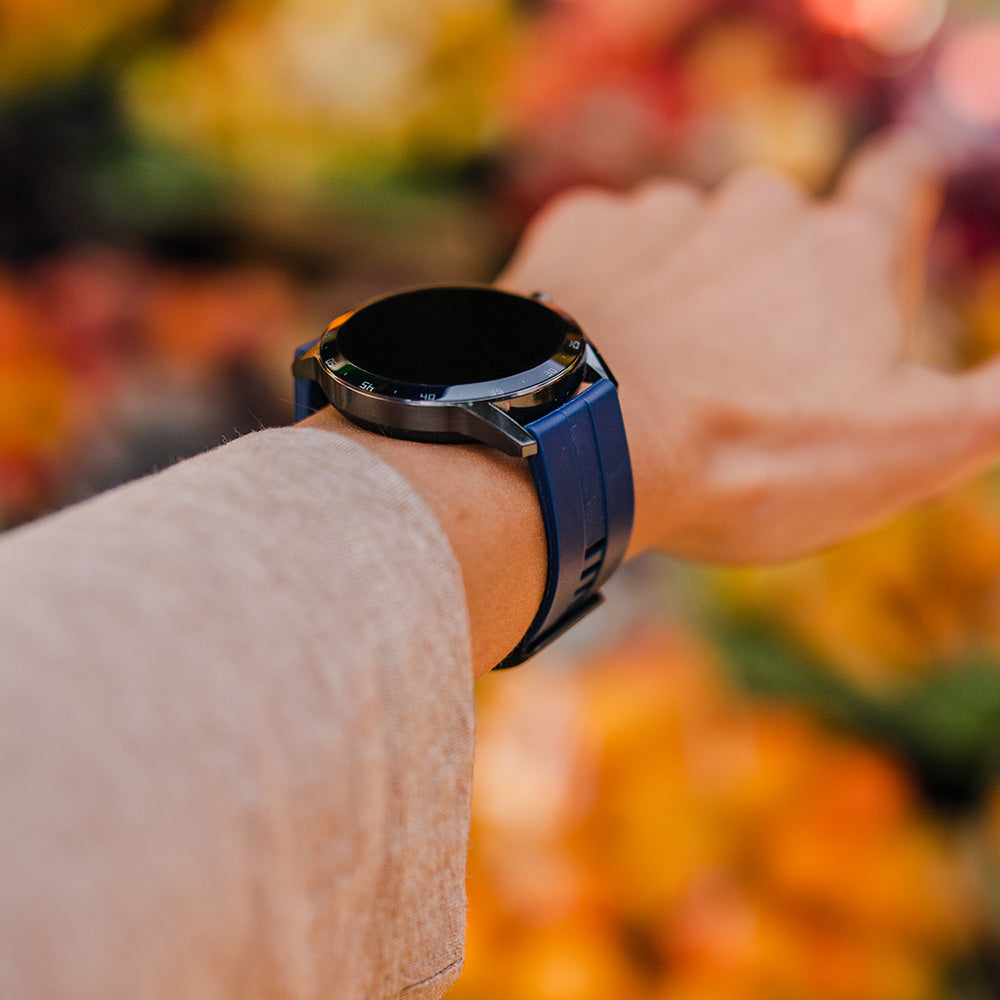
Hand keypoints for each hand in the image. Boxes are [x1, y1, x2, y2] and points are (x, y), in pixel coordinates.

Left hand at [499, 129, 998, 563]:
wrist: (586, 445)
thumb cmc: (750, 453)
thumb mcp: (909, 447)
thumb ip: (994, 402)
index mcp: (842, 250)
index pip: (898, 181)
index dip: (899, 188)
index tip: (893, 192)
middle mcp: (754, 208)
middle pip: (782, 230)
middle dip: (775, 288)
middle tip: (749, 375)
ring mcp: (660, 214)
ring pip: (691, 246)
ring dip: (688, 297)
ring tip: (668, 380)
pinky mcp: (580, 233)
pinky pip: (610, 250)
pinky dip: (614, 291)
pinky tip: (608, 349)